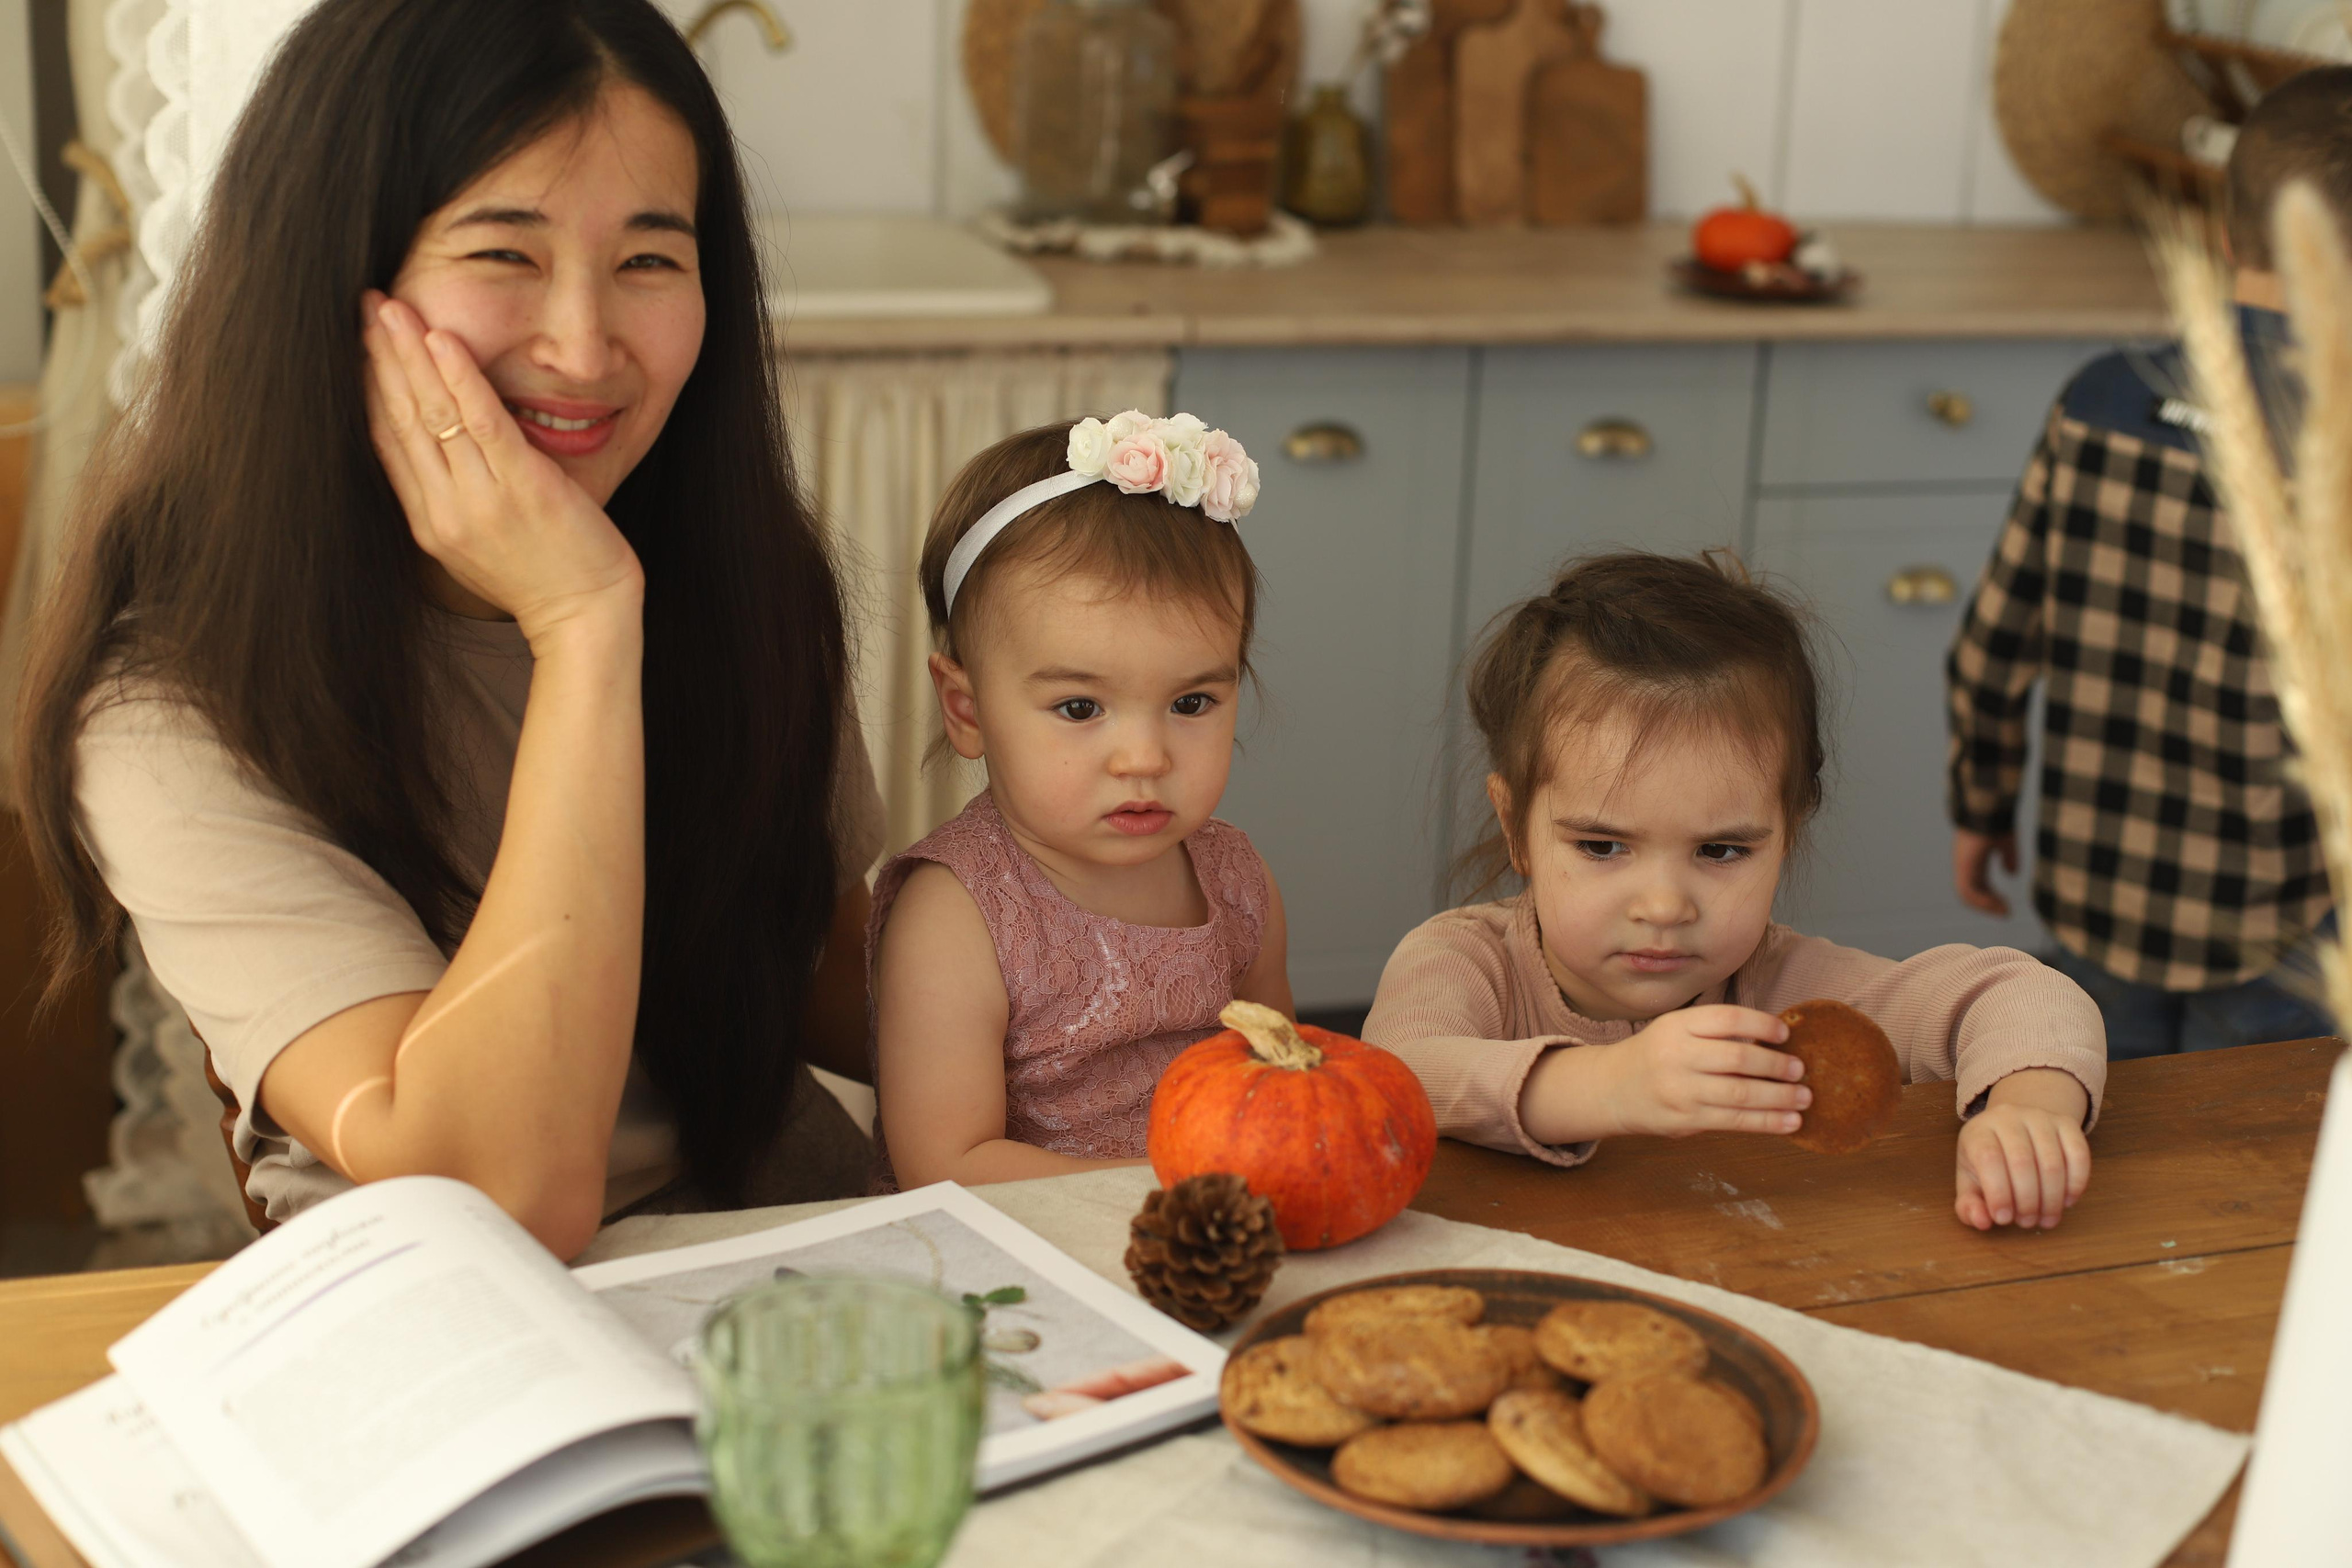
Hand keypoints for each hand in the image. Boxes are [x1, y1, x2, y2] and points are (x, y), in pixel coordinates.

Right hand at [362, 292, 641, 643]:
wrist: (583, 619)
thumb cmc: (542, 577)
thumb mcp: (479, 543)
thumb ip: (454, 498)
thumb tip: (437, 453)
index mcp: (429, 521)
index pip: (387, 439)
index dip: (370, 385)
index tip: (362, 341)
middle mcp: (444, 510)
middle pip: (400, 417)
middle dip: (380, 356)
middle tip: (367, 305)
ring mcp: (480, 501)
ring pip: (432, 413)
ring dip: (408, 353)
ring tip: (391, 306)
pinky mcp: (522, 490)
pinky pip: (483, 423)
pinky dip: (461, 378)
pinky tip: (442, 338)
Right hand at [1595, 1006, 1809, 1138]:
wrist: (1612, 1089)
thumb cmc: (1657, 1055)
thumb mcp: (1676, 1029)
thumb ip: (1716, 1032)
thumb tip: (1775, 1042)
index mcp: (1677, 1025)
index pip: (1727, 1019)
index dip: (1761, 1025)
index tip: (1785, 1033)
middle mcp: (1677, 1055)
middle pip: (1738, 1059)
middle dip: (1776, 1066)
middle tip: (1800, 1070)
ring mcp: (1680, 1090)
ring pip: (1740, 1095)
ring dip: (1779, 1097)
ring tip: (1804, 1098)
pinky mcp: (1685, 1120)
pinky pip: (1734, 1122)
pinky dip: (1767, 1122)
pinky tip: (1790, 1122)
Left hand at [1953, 828, 2017, 917]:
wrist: (1988, 808)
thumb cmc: (1996, 821)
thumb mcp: (2006, 843)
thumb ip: (2009, 857)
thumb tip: (2012, 873)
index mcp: (1974, 859)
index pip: (1978, 883)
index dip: (1990, 896)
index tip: (2006, 906)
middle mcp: (1966, 863)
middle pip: (1972, 891)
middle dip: (1988, 904)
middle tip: (2006, 913)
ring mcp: (1962, 864)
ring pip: (1967, 894)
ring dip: (1985, 905)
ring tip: (2003, 911)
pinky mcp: (1964, 865)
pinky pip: (1967, 889)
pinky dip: (1980, 900)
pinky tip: (1995, 904)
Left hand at [1954, 1069, 2091, 1229]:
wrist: (2014, 1128)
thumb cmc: (1989, 1163)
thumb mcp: (1970, 1183)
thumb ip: (1969, 1206)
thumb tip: (1981, 1222)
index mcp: (1978, 1131)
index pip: (1988, 1158)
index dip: (1998, 1193)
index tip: (2003, 1219)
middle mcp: (2008, 1117)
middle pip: (2022, 1162)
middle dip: (2027, 1202)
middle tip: (2027, 1223)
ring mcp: (2040, 1117)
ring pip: (2052, 1163)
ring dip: (2051, 1199)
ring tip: (2045, 1219)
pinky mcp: (2067, 1123)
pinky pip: (2079, 1155)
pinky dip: (2075, 1185)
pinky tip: (2067, 1201)